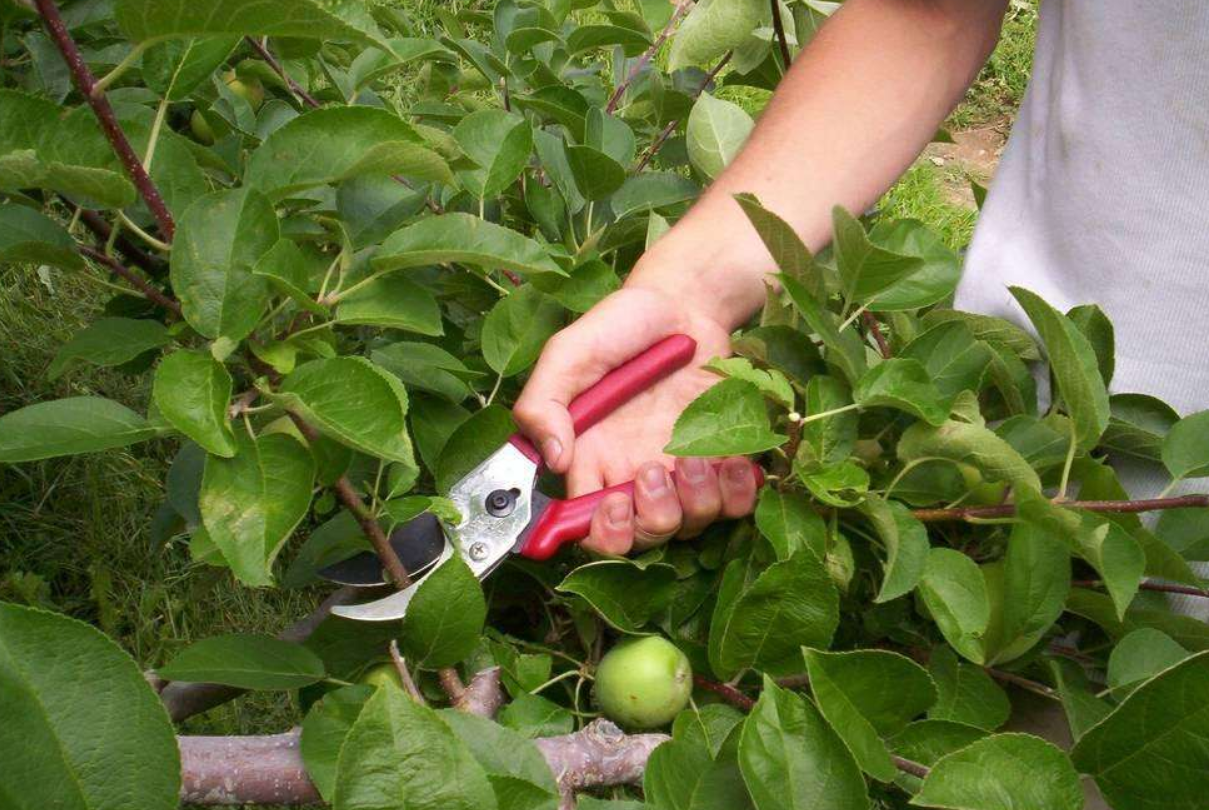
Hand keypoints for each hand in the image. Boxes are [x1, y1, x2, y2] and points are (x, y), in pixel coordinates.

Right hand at [513, 285, 758, 555]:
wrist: (685, 302)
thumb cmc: (621, 326)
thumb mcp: (568, 353)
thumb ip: (543, 403)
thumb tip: (553, 460)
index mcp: (592, 459)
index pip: (588, 526)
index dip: (602, 534)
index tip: (614, 504)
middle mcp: (634, 473)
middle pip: (643, 538)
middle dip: (652, 521)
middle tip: (654, 471)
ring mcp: (681, 471)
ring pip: (689, 526)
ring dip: (695, 502)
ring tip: (693, 457)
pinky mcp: (723, 460)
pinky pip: (734, 504)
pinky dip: (736, 492)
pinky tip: (731, 459)